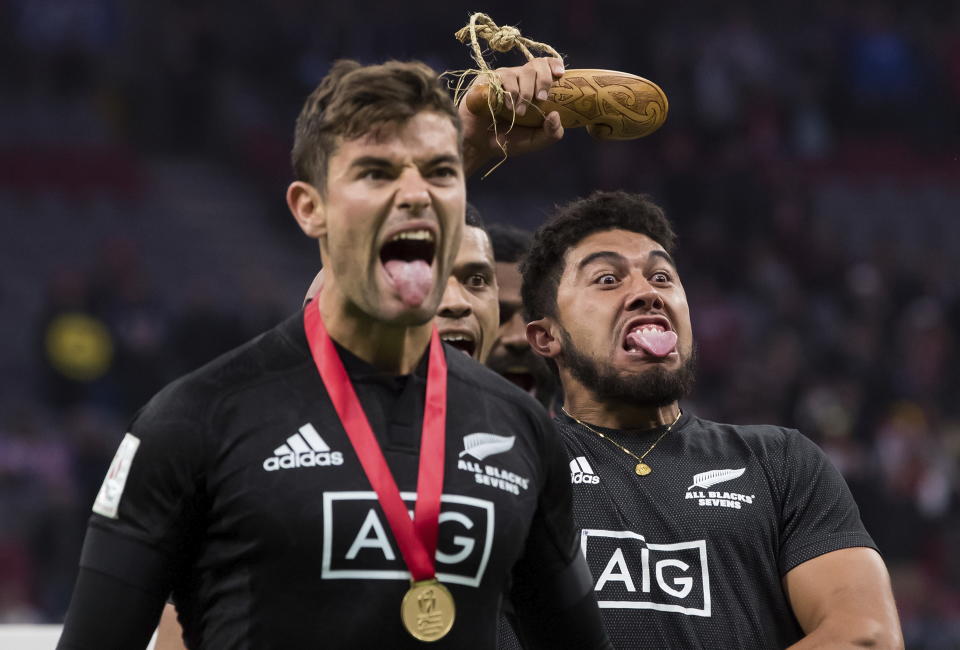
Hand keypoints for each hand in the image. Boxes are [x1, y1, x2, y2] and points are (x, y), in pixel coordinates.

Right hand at [459, 57, 565, 175]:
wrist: (480, 144)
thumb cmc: (508, 140)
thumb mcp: (535, 141)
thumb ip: (551, 133)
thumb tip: (556, 114)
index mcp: (534, 86)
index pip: (547, 65)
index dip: (554, 65)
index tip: (560, 75)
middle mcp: (520, 78)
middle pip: (537, 64)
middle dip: (543, 80)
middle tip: (541, 98)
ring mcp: (503, 77)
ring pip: (521, 72)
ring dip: (525, 93)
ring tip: (519, 112)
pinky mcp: (487, 80)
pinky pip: (503, 78)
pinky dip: (510, 93)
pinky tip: (508, 107)